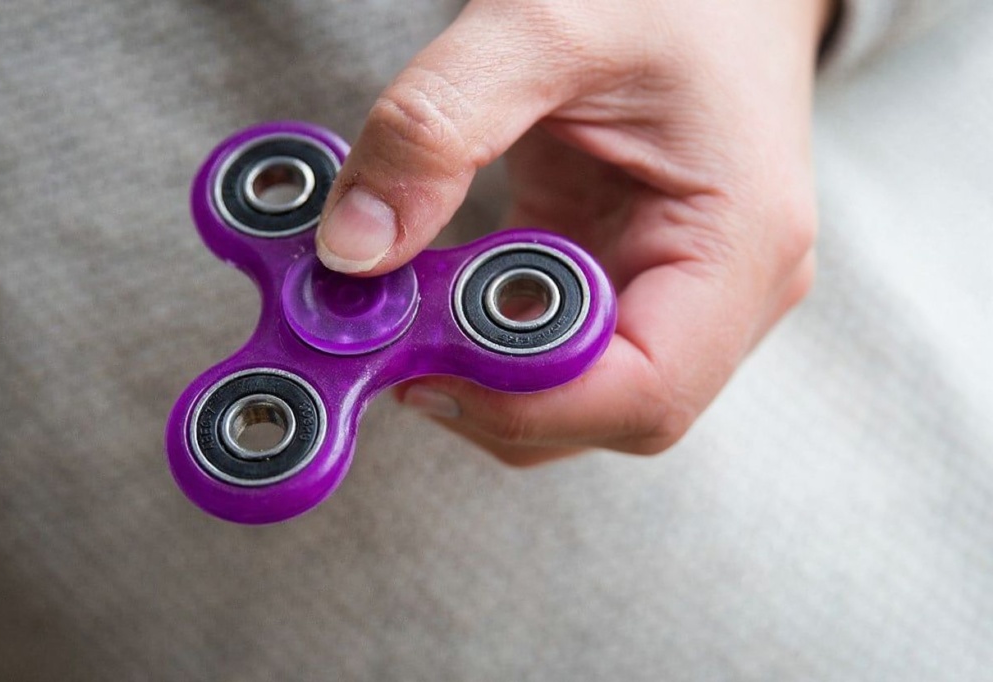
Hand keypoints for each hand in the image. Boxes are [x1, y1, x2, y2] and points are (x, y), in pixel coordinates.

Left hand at [315, 0, 832, 464]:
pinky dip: (492, 339)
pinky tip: (440, 294)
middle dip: (494, 395)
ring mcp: (685, 291)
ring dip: (485, 371)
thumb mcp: (542, 25)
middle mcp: (729, 289)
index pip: (647, 393)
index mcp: (739, 241)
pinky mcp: (637, 276)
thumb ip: (437, 129)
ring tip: (410, 309)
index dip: (525, 405)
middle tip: (394, 338)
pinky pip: (563, 346)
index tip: (419, 366)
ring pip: (581, 395)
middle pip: (609, 413)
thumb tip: (354, 251)